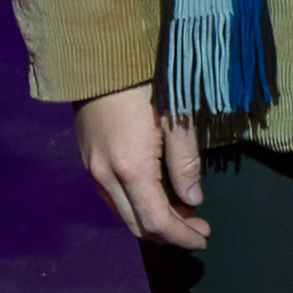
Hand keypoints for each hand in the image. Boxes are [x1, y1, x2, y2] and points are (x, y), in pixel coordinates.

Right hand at [74, 84, 210, 249]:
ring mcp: (92, 167)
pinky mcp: (88, 156)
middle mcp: (105, 175)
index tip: (204, 239)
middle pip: (136, 224)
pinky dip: (135, 204)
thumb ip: (185, 162)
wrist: (98, 52)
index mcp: (130, 168)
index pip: (157, 221)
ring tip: (183, 212)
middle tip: (198, 227)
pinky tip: (156, 193)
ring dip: (152, 220)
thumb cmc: (144, 79)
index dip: (182, 236)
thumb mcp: (177, 118)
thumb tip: (194, 200)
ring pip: (121, 212)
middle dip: (169, 233)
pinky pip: (111, 195)